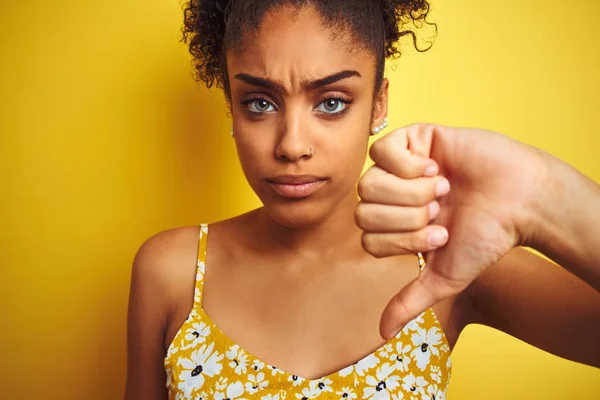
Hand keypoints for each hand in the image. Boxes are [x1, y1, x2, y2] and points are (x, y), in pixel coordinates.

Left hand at [355, 123, 547, 338]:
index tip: (441, 235)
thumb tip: (382, 333)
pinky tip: (435, 169)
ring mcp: (400, 167)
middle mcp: (393, 196)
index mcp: (396, 226)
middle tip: (441, 212)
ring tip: (442, 191)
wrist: (519, 203)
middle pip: (363, 211)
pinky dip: (408, 165)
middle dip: (407, 219)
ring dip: (411, 193)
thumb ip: (409, 300)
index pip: (368, 238)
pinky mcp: (412, 139)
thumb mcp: (444, 277)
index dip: (403, 241)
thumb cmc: (485, 238)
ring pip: (370, 183)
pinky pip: (383, 150)